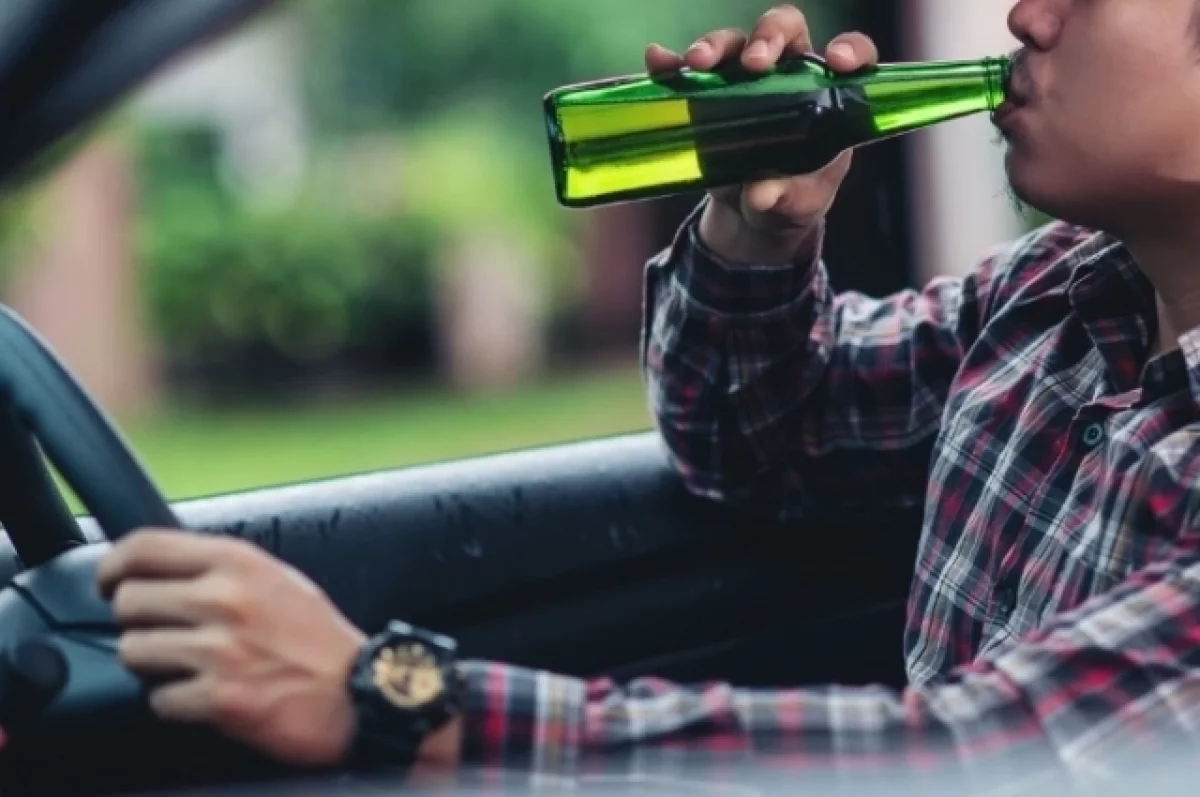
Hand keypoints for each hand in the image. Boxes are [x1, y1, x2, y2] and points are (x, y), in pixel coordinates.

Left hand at [96, 529, 366, 766]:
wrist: (363, 693)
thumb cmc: (321, 639)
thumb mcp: (277, 579)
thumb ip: (223, 569)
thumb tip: (163, 569)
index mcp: (238, 561)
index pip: (144, 546)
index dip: (112, 565)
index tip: (108, 582)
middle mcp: (225, 599)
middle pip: (128, 601)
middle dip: (136, 622)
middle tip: (159, 634)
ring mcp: (221, 649)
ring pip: (133, 651)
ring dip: (152, 665)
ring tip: (186, 668)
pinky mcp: (220, 698)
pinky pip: (159, 700)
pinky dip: (177, 703)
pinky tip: (207, 697)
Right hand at [644, 5, 879, 264]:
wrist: (751, 215)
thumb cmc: (790, 200)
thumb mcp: (796, 205)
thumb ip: (784, 197)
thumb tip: (759, 193)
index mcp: (827, 95)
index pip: (850, 54)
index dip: (849, 49)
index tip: (836, 61)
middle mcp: (787, 75)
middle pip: (783, 31)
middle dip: (767, 36)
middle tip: (753, 63)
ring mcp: (743, 81)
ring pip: (733, 45)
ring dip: (715, 47)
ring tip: (696, 64)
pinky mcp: (707, 96)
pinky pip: (688, 71)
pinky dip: (671, 64)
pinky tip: (657, 62)